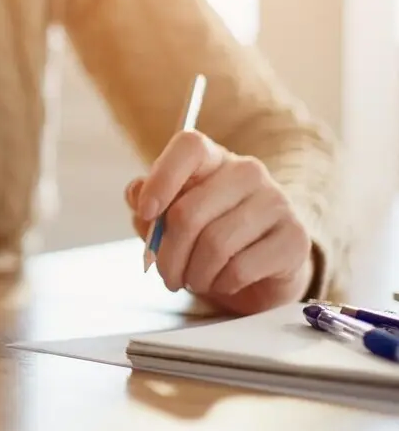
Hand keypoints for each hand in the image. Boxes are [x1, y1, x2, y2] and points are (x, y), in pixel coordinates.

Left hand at [126, 131, 313, 314]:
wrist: (260, 271)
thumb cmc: (206, 236)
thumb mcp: (167, 218)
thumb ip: (146, 201)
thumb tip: (137, 193)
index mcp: (214, 159)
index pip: (189, 147)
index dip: (162, 179)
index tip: (146, 213)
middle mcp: (247, 172)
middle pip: (190, 211)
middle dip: (168, 254)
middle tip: (165, 274)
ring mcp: (277, 202)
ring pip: (215, 244)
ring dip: (194, 273)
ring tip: (192, 280)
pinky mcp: (294, 238)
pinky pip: (240, 268)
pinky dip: (221, 283)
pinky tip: (221, 281)